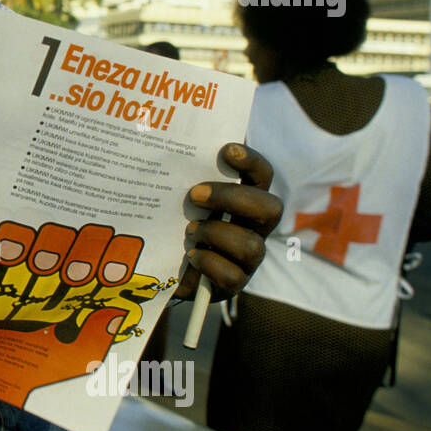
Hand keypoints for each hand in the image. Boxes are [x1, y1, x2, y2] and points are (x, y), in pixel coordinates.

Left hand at [174, 143, 282, 301]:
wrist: (161, 267)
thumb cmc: (175, 222)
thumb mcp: (178, 198)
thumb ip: (183, 176)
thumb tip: (166, 147)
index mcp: (245, 200)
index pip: (262, 176)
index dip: (252, 162)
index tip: (227, 150)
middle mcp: (254, 228)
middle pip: (269, 209)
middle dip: (232, 198)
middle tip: (195, 194)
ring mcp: (248, 258)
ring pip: (251, 246)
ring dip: (215, 234)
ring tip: (189, 231)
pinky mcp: (235, 282)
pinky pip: (232, 276)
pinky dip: (209, 263)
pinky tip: (191, 256)